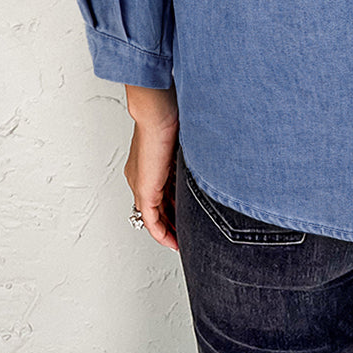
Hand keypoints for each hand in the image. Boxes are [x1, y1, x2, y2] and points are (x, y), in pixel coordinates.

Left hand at [123, 84, 179, 251]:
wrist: (158, 111)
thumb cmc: (172, 115)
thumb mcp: (185, 142)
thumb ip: (192, 157)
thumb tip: (211, 159)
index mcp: (150, 163)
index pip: (162, 191)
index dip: (175, 206)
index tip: (188, 216)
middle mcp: (142, 176)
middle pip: (157, 207)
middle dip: (173, 222)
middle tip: (188, 235)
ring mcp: (142, 184)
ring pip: (155, 216)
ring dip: (170, 230)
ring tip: (184, 241)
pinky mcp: (144, 191)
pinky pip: (151, 220)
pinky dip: (161, 233)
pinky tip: (172, 241)